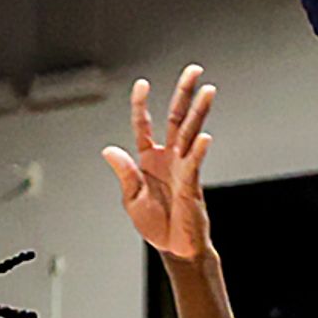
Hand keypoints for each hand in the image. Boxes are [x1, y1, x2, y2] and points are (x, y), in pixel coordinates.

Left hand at [103, 66, 217, 258]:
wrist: (174, 248)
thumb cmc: (155, 224)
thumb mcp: (131, 199)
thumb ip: (124, 173)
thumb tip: (109, 149)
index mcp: (149, 159)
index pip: (144, 126)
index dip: (141, 105)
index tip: (142, 83)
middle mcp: (168, 157)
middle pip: (176, 118)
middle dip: (184, 94)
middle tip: (195, 70)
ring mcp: (182, 167)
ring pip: (190, 132)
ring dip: (199, 111)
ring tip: (209, 90)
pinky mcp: (192, 183)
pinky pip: (195, 163)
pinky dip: (198, 150)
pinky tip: (202, 137)